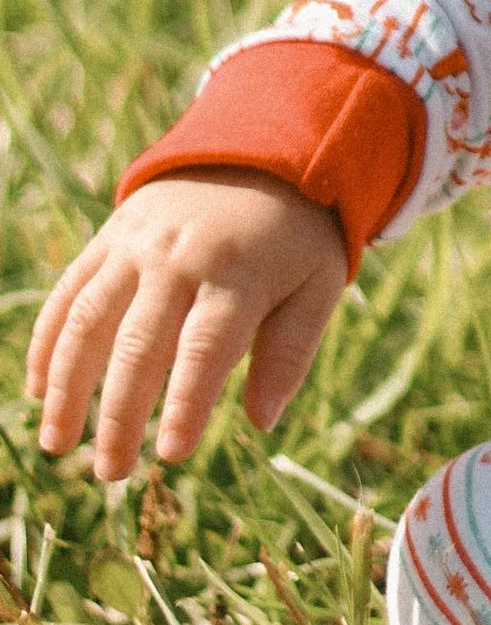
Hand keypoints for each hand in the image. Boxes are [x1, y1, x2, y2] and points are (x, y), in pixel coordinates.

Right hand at [27, 172, 349, 482]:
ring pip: (88, 321)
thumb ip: (291, 353)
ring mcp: (138, 244)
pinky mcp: (111, 236)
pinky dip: (48, 340)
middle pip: (139, 345)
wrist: (262, 151)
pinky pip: (69, 291)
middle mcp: (180, 258)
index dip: (186, 404)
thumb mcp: (318, 285)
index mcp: (238, 274)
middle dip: (120, 415)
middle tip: (113, 473)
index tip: (171, 456)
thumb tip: (261, 423)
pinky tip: (38, 389)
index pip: (206, 349)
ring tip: (58, 445)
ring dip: (67, 387)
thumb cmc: (295, 238)